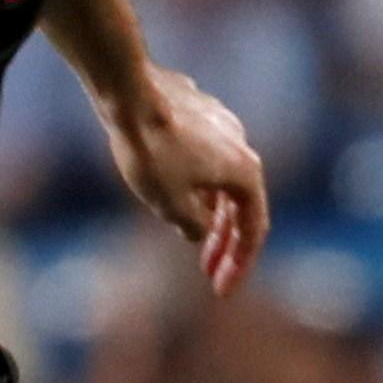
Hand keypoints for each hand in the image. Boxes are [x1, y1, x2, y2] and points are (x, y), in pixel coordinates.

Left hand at [104, 67, 267, 296]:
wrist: (129, 92)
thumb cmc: (151, 150)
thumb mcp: (172, 205)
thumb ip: (194, 226)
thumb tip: (199, 231)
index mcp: (245, 173)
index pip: (253, 230)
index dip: (239, 265)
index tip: (221, 290)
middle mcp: (241, 148)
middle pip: (240, 207)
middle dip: (225, 244)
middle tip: (209, 272)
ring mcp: (222, 128)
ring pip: (222, 181)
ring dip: (212, 213)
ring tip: (193, 236)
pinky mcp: (200, 115)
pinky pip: (206, 160)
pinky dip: (199, 186)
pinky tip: (177, 193)